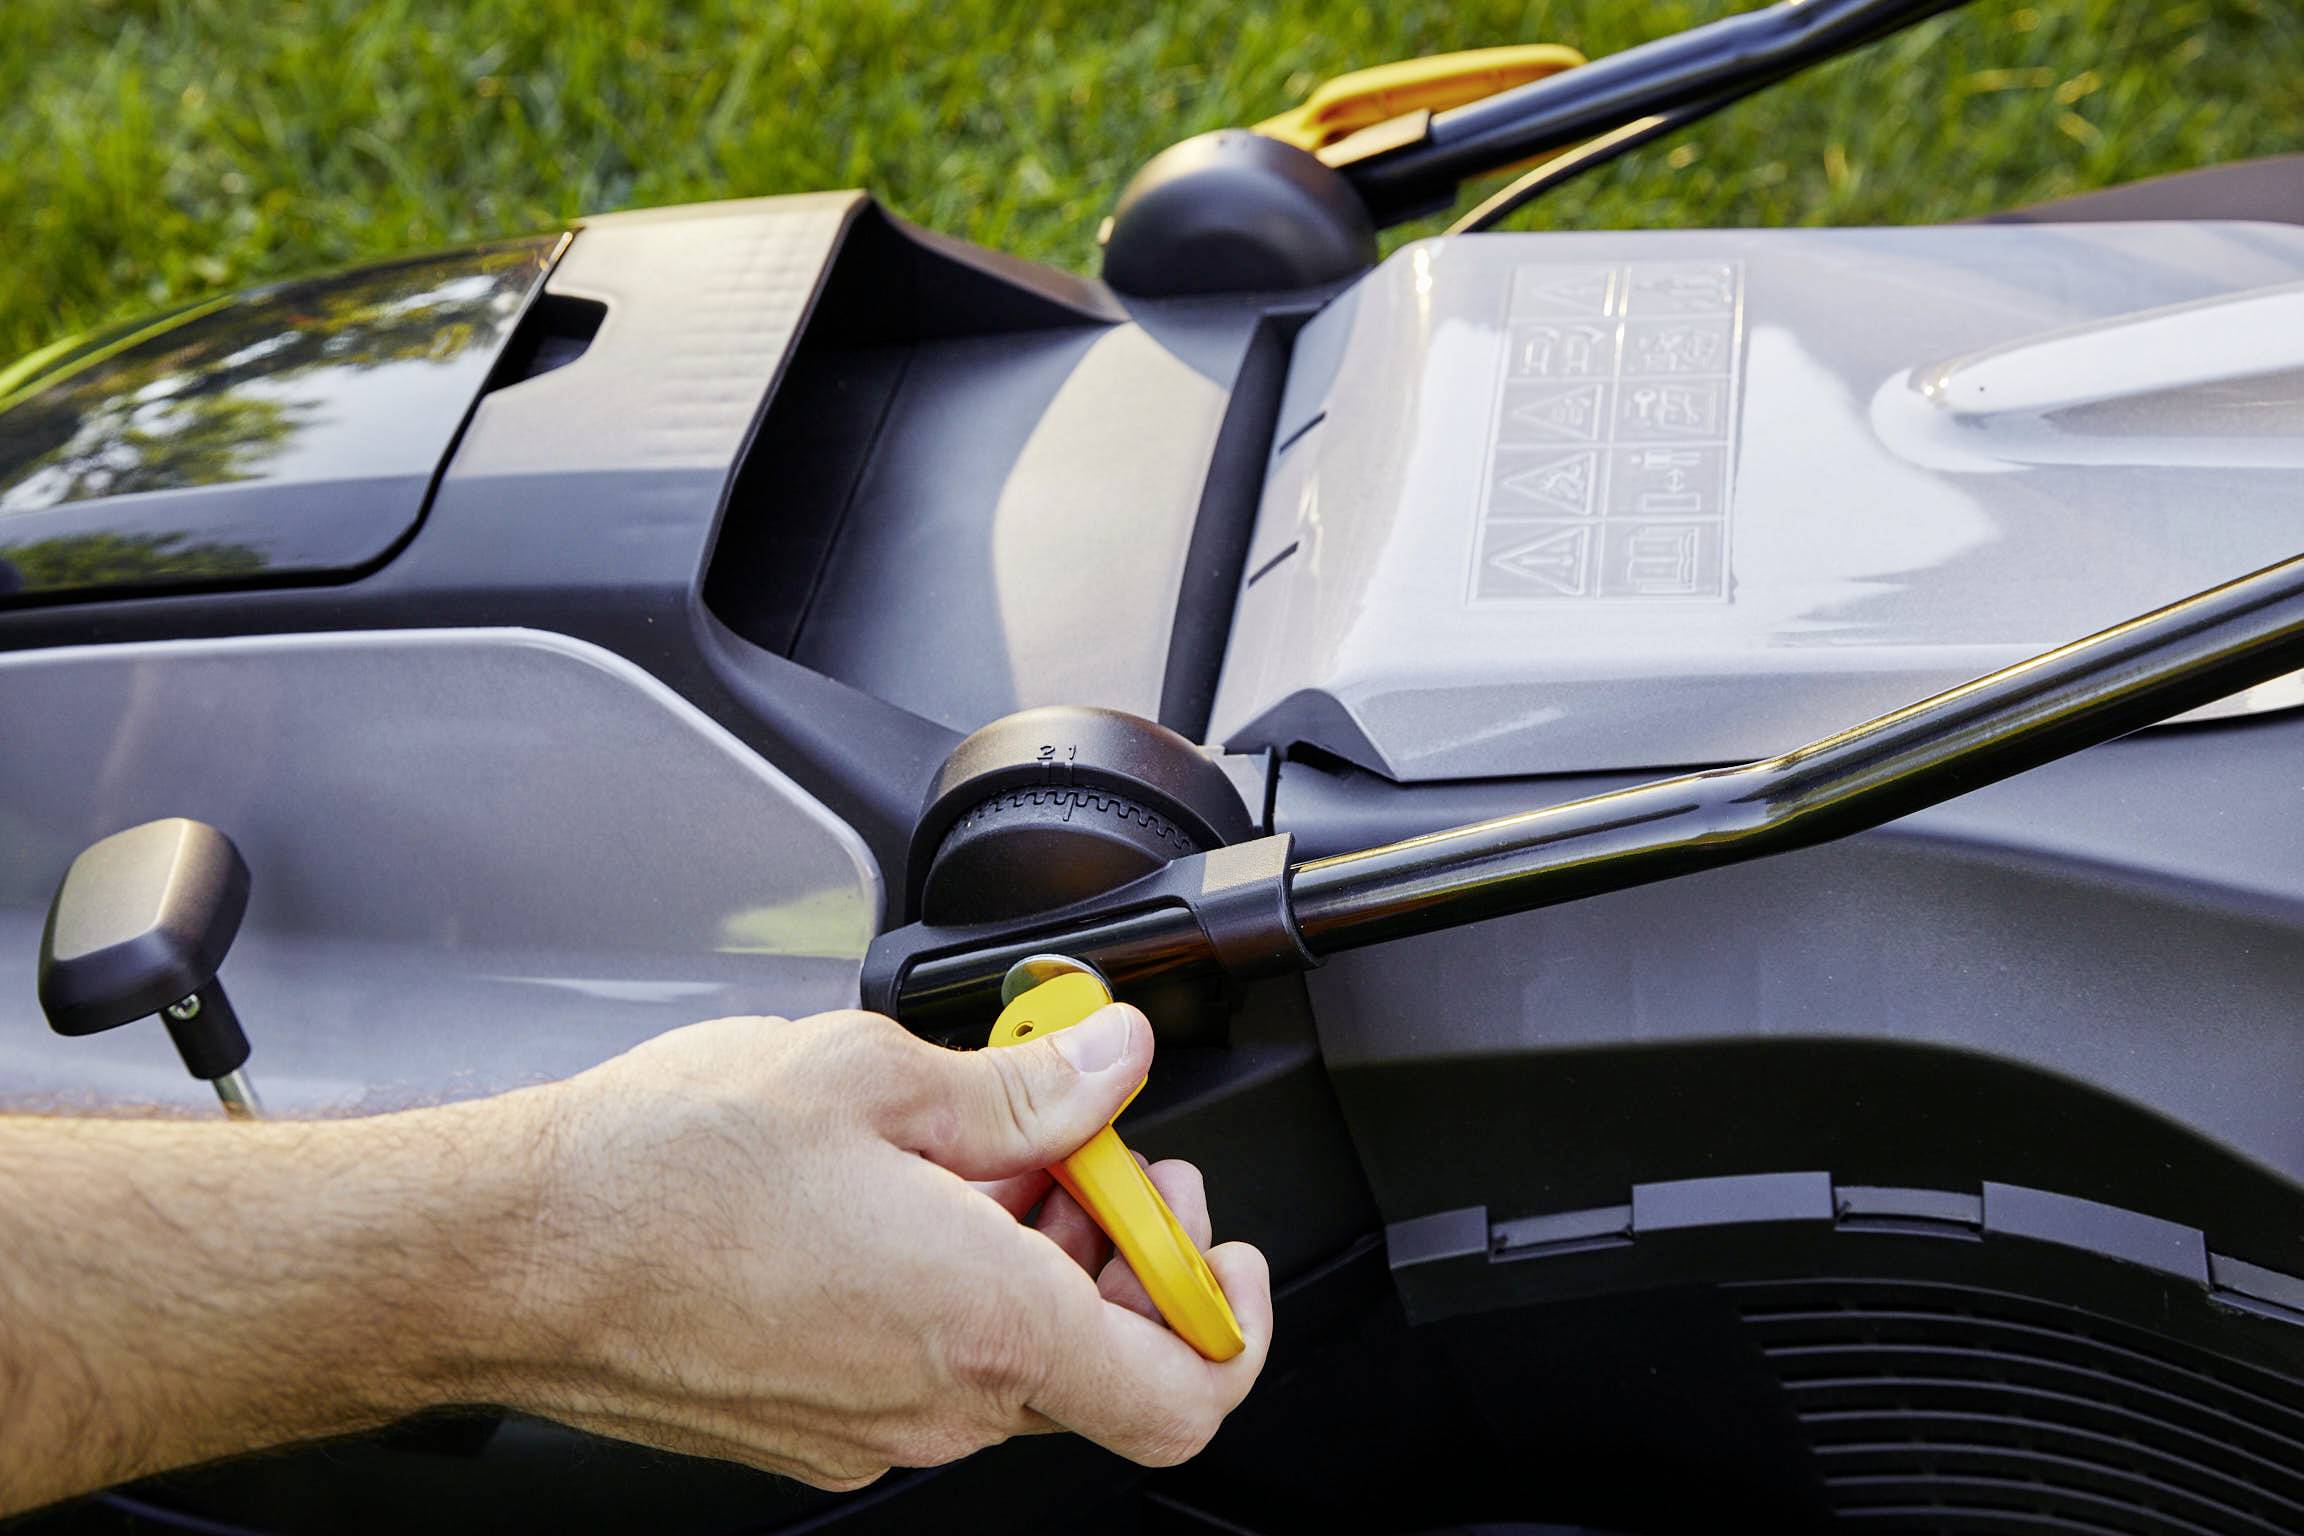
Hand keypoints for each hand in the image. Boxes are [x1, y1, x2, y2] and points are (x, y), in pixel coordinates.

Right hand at [480, 1006, 1272, 1488]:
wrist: (508, 1253)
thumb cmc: (662, 1167)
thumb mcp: (871, 1073)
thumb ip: (1023, 1083)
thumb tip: (1112, 1063)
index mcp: (984, 1320)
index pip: (1189, 1387)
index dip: (1230, 1316)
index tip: (1211, 1240)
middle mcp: (938, 1403)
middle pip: (1106, 1359)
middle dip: (1115, 1246)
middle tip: (1072, 1142)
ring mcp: (871, 1431)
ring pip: (1016, 1358)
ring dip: (1027, 1258)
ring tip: (960, 1151)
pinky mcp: (813, 1430)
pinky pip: (932, 1369)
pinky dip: (952, 1291)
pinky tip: (892, 1201)